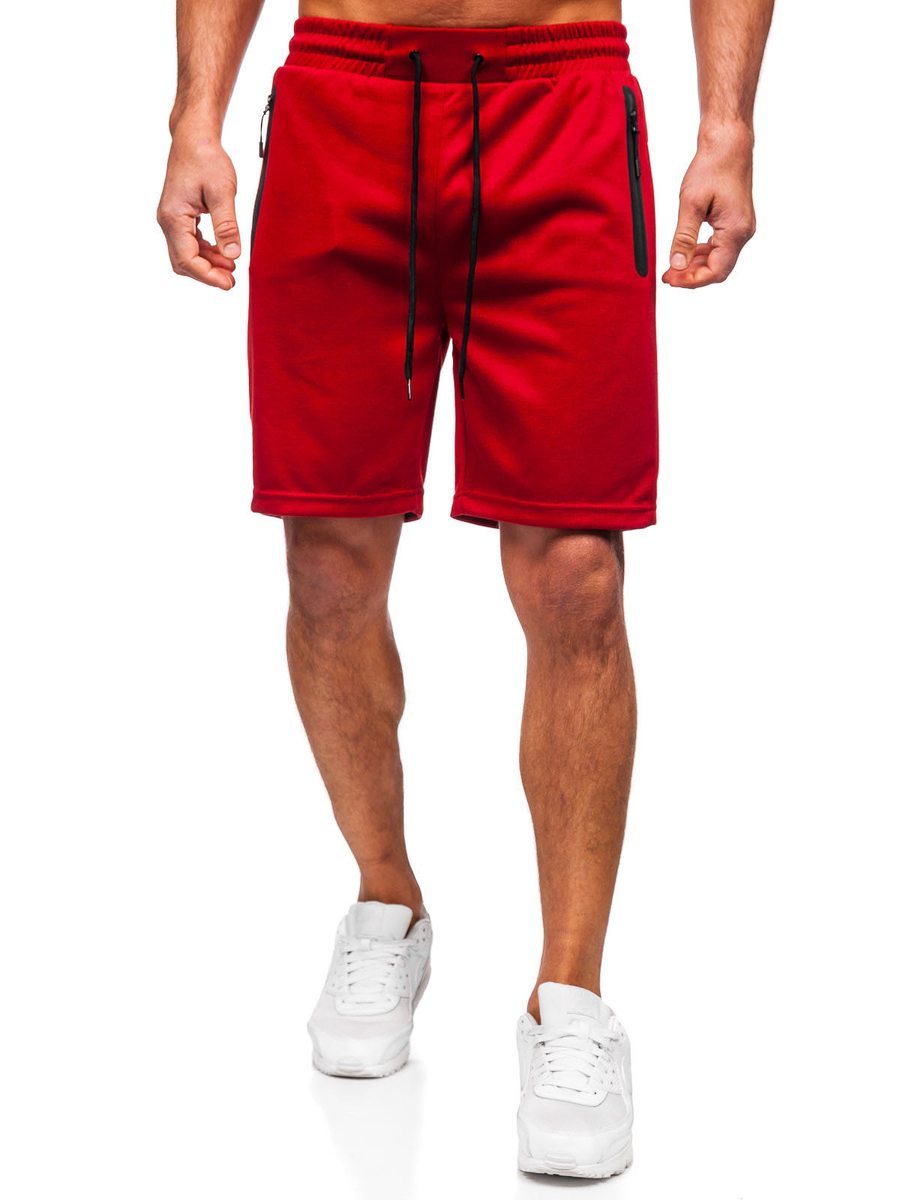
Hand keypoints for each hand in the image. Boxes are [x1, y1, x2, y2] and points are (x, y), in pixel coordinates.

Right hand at [157, 129, 239, 289]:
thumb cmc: (206, 158)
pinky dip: (205, 252)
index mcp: (173, 217)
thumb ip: (226, 226)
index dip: (208, 276)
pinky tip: (223, 251)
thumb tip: (232, 255)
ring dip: (208, 264)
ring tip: (232, 265)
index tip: (230, 283)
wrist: (194, 137)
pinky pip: (189, 243)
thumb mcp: (222, 192)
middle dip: (207, 274)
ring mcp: (171, 219)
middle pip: (183, 262)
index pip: (187, 259)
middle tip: (232, 279)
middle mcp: (167, 221)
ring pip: (186, 254)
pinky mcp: (179, 216)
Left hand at [663, 121, 755, 288]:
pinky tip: (686, 250)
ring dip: (696, 265)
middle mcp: (744, 232)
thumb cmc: (713, 166)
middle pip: (718, 269)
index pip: (715, 271)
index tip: (670, 279)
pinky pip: (720, 247)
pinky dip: (702, 252)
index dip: (691, 280)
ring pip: (719, 259)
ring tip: (674, 265)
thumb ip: (683, 237)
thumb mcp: (691, 203)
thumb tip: (677, 264)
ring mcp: (742, 228)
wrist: (728, 144)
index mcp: (736, 230)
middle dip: (692, 275)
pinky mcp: (736, 222)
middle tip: (668, 275)